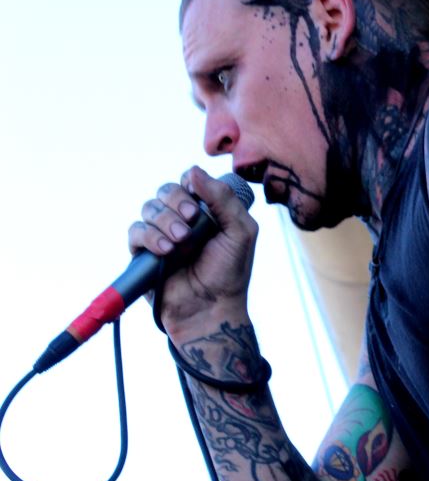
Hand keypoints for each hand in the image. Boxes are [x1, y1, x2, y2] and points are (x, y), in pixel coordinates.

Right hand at [127, 165, 257, 337]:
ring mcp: (161, 235)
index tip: (199, 198)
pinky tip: (165, 249)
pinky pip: (135, 231)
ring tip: (180, 241)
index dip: (191, 183)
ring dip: (164, 220)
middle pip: (166, 190)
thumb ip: (223, 198)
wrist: (211, 309)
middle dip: (176, 200)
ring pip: (149, 208)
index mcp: (206, 211)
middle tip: (191, 219)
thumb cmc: (230, 273)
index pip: (189, 181)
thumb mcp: (240, 231)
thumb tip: (193, 171)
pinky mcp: (143, 254)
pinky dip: (149, 236)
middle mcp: (181, 220)